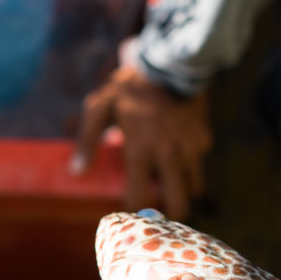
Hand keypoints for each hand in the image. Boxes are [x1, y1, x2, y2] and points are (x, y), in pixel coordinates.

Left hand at [72, 65, 211, 219]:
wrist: (170, 65)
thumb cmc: (129, 88)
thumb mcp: (101, 107)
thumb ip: (88, 140)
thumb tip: (76, 172)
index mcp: (141, 149)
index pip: (139, 197)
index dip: (133, 211)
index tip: (127, 214)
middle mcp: (169, 154)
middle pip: (179, 204)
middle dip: (169, 212)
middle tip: (158, 210)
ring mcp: (191, 148)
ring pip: (193, 188)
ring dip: (181, 190)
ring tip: (168, 184)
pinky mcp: (204, 140)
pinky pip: (198, 164)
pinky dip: (189, 166)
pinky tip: (177, 155)